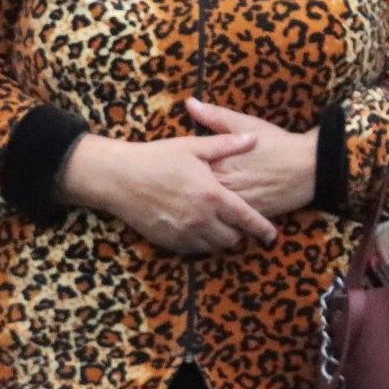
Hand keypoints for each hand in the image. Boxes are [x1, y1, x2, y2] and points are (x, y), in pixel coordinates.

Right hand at [60, 132, 277, 253]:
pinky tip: (199, 229)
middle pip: (232, 238)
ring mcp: (182, 232)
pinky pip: (193, 250)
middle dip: (240, 233)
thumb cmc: (156, 158)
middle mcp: (200, 218)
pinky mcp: (167, 240)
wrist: (116, 177)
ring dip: (221, 240)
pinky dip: (201, 244)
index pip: (246, 219)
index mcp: (211, 195)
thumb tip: (254, 138)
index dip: (262, 229)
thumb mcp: (192, 146)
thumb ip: (226, 145)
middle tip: (239, 224)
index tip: (272, 235)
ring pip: (214, 247)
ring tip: (220, 227)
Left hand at [183, 97, 317, 217]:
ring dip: (200, 208)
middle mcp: (225, 184)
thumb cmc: (278, 143)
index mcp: (219, 161)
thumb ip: (215, 116)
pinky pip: (228, 222)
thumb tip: (190, 103)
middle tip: (176, 190)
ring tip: (192, 206)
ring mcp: (237, 203)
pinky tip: (213, 219)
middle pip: (195, 191)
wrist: (311, 166)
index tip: (174, 168)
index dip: (179, 168)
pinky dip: (219, 220)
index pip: (188, 168)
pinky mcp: (250, 215)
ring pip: (209, 210)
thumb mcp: (247, 124)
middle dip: (186, 191)